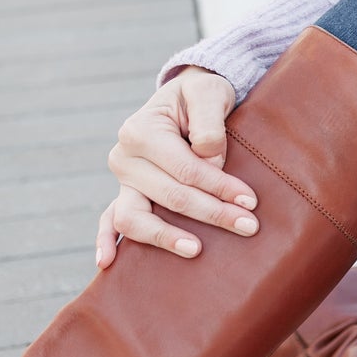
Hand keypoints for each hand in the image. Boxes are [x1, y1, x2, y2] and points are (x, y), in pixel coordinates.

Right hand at [96, 67, 255, 267]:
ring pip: (136, 217)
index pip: (186, 169)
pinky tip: (107, 263)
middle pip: (170, 196)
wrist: (187, 98)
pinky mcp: (126, 193)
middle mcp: (125, 157)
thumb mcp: (209, 92)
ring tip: (196, 250)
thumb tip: (208, 157)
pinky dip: (106, 241)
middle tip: (248, 226)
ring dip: (168, 237)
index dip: (219, 186)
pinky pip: (110, 220)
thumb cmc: (200, 95)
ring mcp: (123, 179)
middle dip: (212, 212)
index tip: (250, 201)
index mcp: (141, 130)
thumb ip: (208, 121)